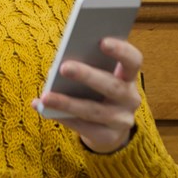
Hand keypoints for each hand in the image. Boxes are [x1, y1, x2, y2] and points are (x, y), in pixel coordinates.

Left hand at [32, 37, 142, 152]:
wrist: (107, 128)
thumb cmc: (94, 92)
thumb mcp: (94, 78)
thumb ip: (82, 67)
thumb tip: (56, 67)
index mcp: (128, 77)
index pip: (133, 61)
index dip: (121, 50)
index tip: (102, 41)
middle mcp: (130, 98)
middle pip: (112, 86)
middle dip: (87, 76)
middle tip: (63, 67)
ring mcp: (122, 120)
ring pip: (94, 110)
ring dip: (67, 102)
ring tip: (45, 96)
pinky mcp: (109, 137)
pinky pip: (84, 127)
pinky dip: (63, 117)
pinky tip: (44, 109)